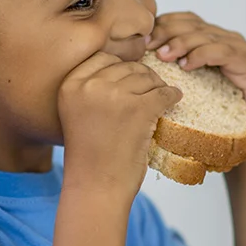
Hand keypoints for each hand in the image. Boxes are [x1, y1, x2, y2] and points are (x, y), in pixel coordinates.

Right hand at [58, 51, 181, 195]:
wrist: (96, 187)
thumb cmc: (90, 155)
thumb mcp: (77, 113)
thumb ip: (93, 88)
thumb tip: (128, 66)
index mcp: (70, 85)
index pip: (103, 58)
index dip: (121, 67)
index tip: (131, 80)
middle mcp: (89, 86)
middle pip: (127, 66)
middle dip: (142, 77)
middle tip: (151, 91)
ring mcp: (114, 96)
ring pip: (147, 78)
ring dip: (157, 87)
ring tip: (161, 99)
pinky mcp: (138, 110)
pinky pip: (163, 93)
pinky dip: (172, 96)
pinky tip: (175, 100)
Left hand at [147, 12, 245, 121]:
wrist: (236, 136)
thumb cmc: (206, 112)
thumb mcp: (182, 82)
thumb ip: (169, 61)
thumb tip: (139, 50)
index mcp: (212, 37)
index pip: (186, 19)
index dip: (164, 24)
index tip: (144, 40)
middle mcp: (228, 38)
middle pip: (194, 24)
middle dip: (168, 32)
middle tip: (149, 47)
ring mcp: (241, 48)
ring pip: (206, 35)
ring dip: (181, 43)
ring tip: (164, 56)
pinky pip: (222, 51)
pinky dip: (202, 55)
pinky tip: (187, 65)